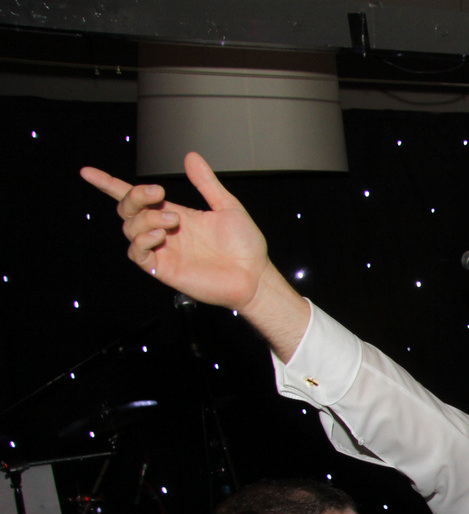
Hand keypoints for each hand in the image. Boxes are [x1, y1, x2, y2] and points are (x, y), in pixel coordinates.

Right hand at [80, 153, 270, 311]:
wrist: (255, 275)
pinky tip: (160, 236)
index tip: (87, 172)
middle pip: (127, 210)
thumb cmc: (245, 246)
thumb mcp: (227, 207)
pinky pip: (137, 254)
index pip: (135, 198)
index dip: (109, 184)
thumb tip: (190, 156)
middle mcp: (164, 231)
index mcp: (175, 214)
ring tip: (173, 221)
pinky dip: (142, 241)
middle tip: (158, 193)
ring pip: (130, 229)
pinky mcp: (164, 270)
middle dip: (134, 196)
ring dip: (145, 219)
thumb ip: (206, 184)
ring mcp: (163, 251)